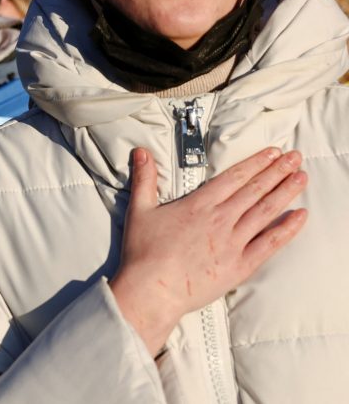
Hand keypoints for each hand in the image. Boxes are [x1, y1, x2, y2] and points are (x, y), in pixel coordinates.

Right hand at [109, 147, 307, 354]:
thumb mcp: (140, 209)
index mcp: (199, 205)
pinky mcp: (240, 265)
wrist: (153, 289)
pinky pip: (269, 244)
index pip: (234, 177)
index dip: (256, 163)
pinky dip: (287, 229)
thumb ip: (144, 179)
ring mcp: (233, 242)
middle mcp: (221, 219)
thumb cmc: (144, 252)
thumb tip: (141, 152)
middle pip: (255, 190)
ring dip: (285, 192)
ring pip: (266, 211)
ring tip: (301, 178)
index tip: (273, 153)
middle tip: (295, 158)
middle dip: (277, 171)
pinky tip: (300, 217)